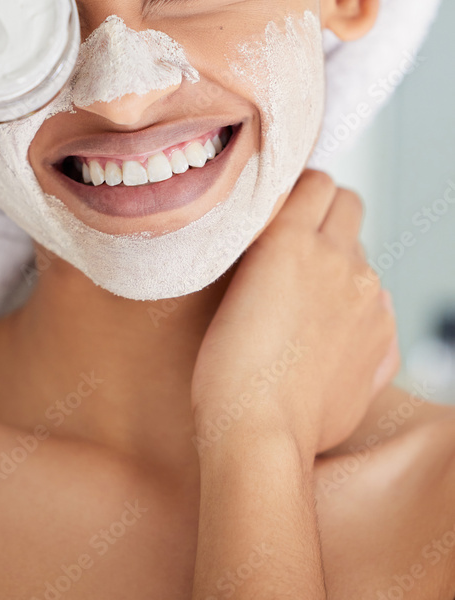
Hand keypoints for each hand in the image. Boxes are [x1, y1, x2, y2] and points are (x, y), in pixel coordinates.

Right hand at [191, 169, 398, 459]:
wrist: (261, 431)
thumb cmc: (228, 367)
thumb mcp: (233, 287)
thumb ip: (270, 250)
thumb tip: (291, 236)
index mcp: (293, 239)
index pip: (317, 180)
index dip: (302, 191)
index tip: (287, 206)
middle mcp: (339, 259)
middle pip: (349, 203)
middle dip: (330, 214)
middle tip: (302, 243)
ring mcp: (369, 299)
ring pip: (363, 255)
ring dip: (341, 265)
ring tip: (307, 305)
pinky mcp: (383, 337)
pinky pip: (378, 302)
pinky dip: (358, 310)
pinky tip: (327, 338)